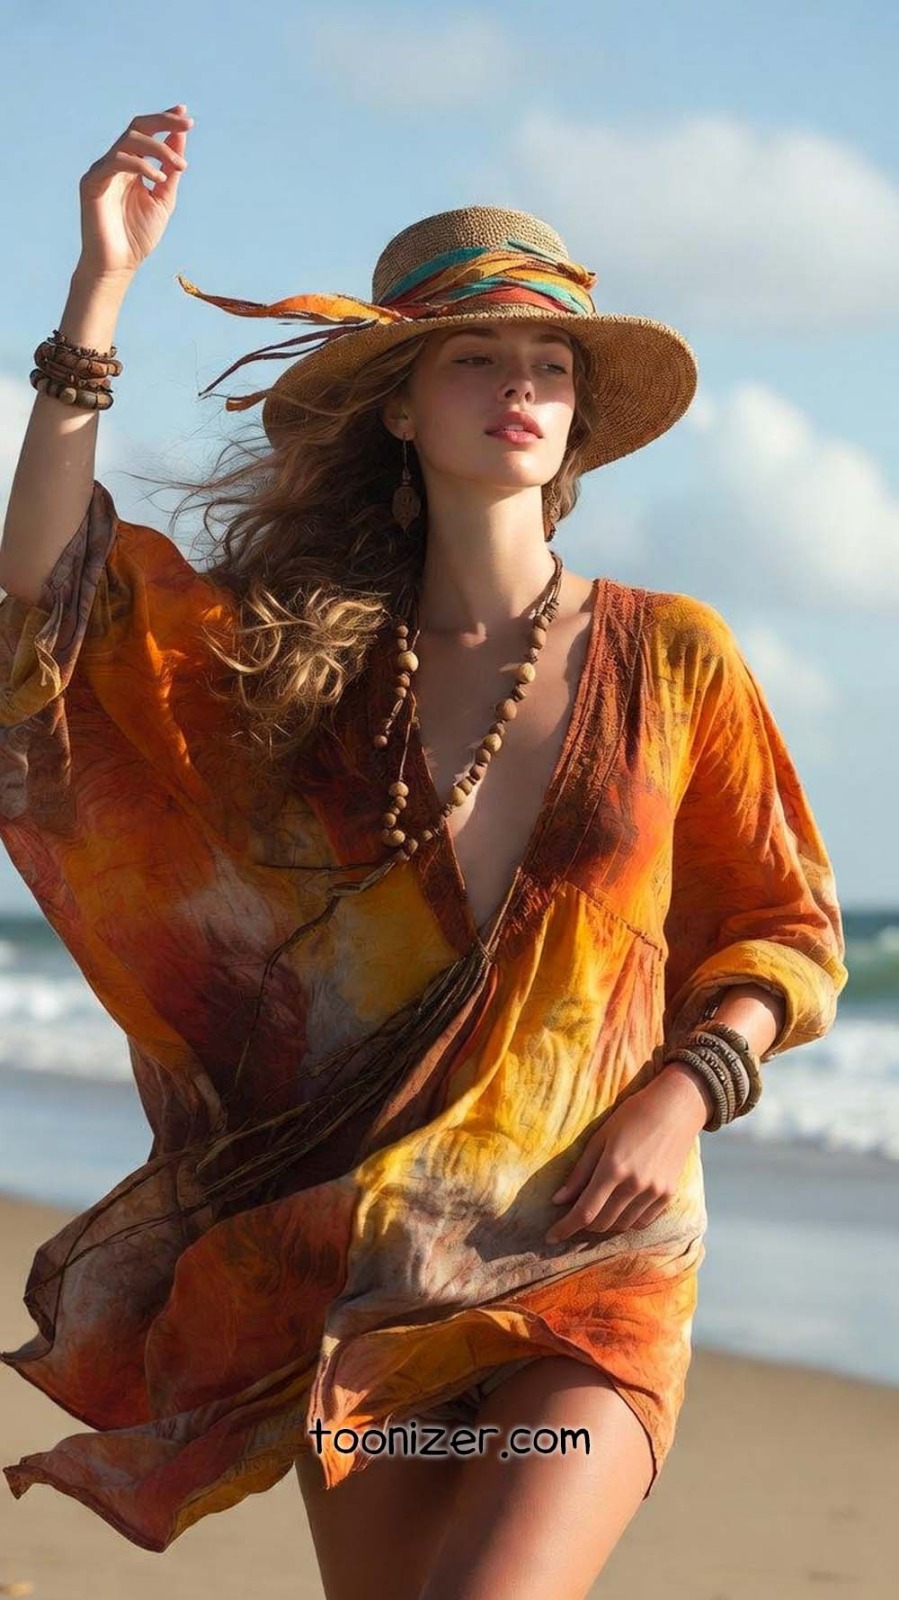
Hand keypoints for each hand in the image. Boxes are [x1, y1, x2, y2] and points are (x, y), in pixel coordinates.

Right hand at [77, 103, 194, 278]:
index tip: (184, 113)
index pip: (146, 133)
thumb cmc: (138, 236)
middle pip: (137, 127)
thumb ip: (170, 170)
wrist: (119, 264)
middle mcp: (116, 163)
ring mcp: (102, 170)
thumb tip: (180, 137)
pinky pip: (116, 161)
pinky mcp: (92, 182)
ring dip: (158, 148)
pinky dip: (140, 165)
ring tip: (179, 167)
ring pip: (129, 140)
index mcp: (131, 166)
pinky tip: (158, 178)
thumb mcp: (163, 199)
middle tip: (186, 123)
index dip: (165, 120)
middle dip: (162, 121)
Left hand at [544, 1072, 704, 1243]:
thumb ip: (579, 1172)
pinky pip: (642, 1222)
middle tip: (574, 1215)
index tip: (550, 1237)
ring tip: (597, 1209)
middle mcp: (634, 1185)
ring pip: (622, 1226)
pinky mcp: (668, 1195)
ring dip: (605, 1223)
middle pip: (602, 1223)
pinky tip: (619, 1209)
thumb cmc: (632, 1116)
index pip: (584, 1211)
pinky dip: (626, 1221)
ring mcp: (654, 1192)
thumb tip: (558, 1200)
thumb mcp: (599, 1138)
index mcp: (613, 1168)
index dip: (565, 1228)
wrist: (676, 1108)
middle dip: (583, 1224)